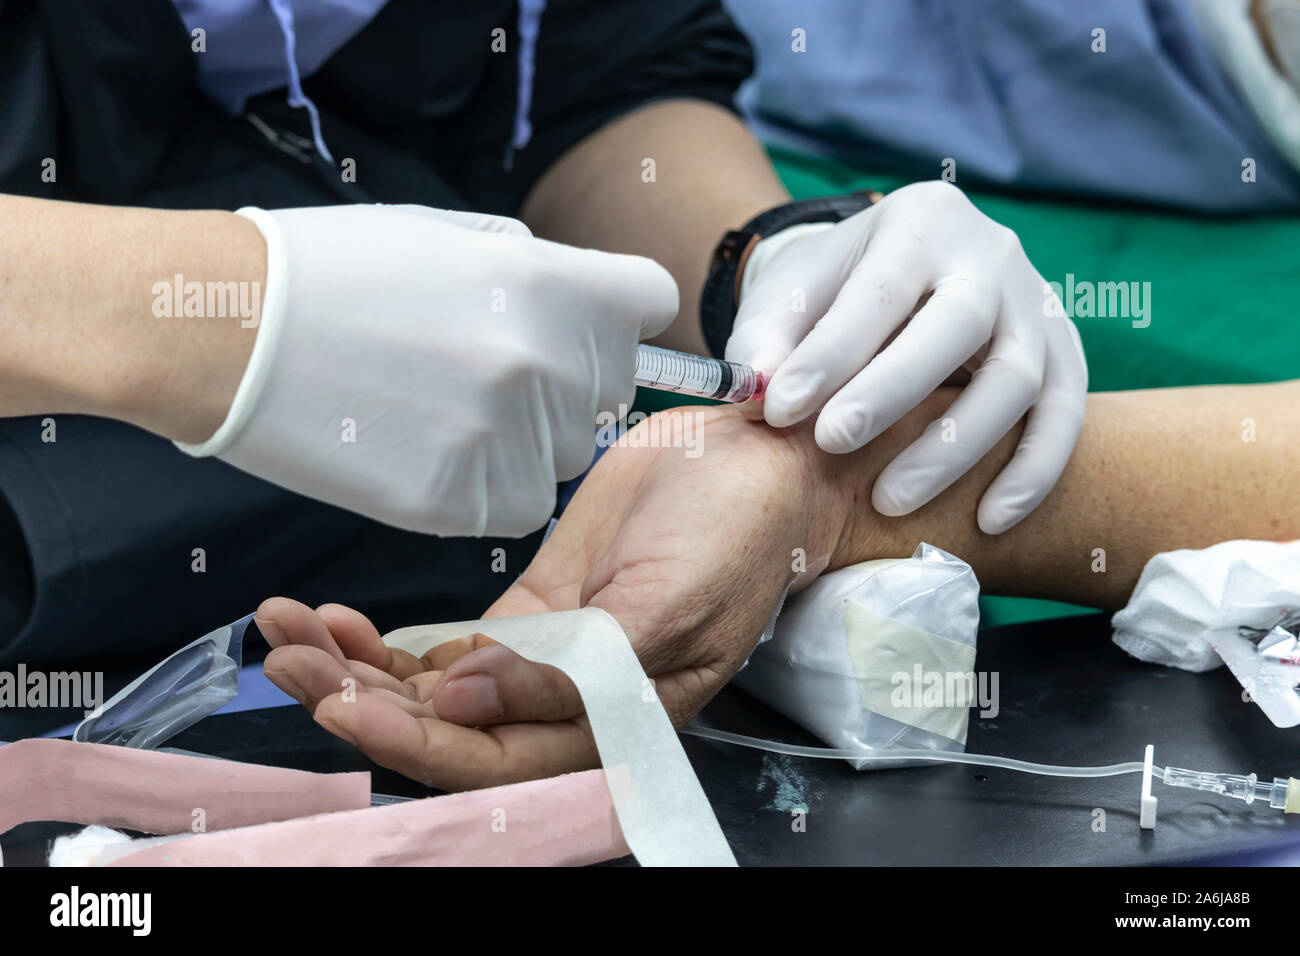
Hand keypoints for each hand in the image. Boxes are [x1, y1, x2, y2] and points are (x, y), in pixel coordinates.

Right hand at [177, 204, 677, 536]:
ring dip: (524, 443)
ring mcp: (507, 436)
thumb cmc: (333, 270)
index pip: (650, 301)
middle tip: (484, 372)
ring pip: (564, 458)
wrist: (229, 328)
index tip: (585, 324)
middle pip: (610, 391)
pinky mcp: (461, 501)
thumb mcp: (453, 239)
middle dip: (565, 385)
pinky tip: (426, 452)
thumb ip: (538, 276)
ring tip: (442, 411)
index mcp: (553, 282)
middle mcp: (547, 361)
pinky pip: (515, 506)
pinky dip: (485, 488)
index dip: (617, 313)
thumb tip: (585, 310)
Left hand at [258, 406, 847, 789]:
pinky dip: (384, 641)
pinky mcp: (530, 614)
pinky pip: (443, 648)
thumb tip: (465, 702)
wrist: (757, 462)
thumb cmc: (735, 535)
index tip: (338, 699)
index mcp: (608, 724)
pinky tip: (335, 620)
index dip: (409, 742)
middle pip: (443, 732)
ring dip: (354, 669)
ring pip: (430, 692)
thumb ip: (570, 668)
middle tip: (282, 656)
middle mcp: (566, 707)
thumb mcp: (662, 605)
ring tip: (283, 630)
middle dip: (356, 700)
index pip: (490, 760)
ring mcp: (541, 660)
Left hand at [726, 181, 1086, 533]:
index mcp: (921, 221)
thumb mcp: (787, 296)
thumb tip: (763, 392)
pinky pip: (1065, 416)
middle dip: (892, 390)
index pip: (880, 288)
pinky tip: (988, 521)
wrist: (893, 280)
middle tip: (831, 444)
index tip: (780, 410)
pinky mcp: (1064, 353)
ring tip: (887, 501)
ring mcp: (1038, 303)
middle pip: (960, 323)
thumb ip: (766, 340)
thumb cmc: (831, 294)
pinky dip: (1033, 472)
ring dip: (954, 449)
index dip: (831, 352)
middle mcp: (992, 253)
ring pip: (1018, 378)